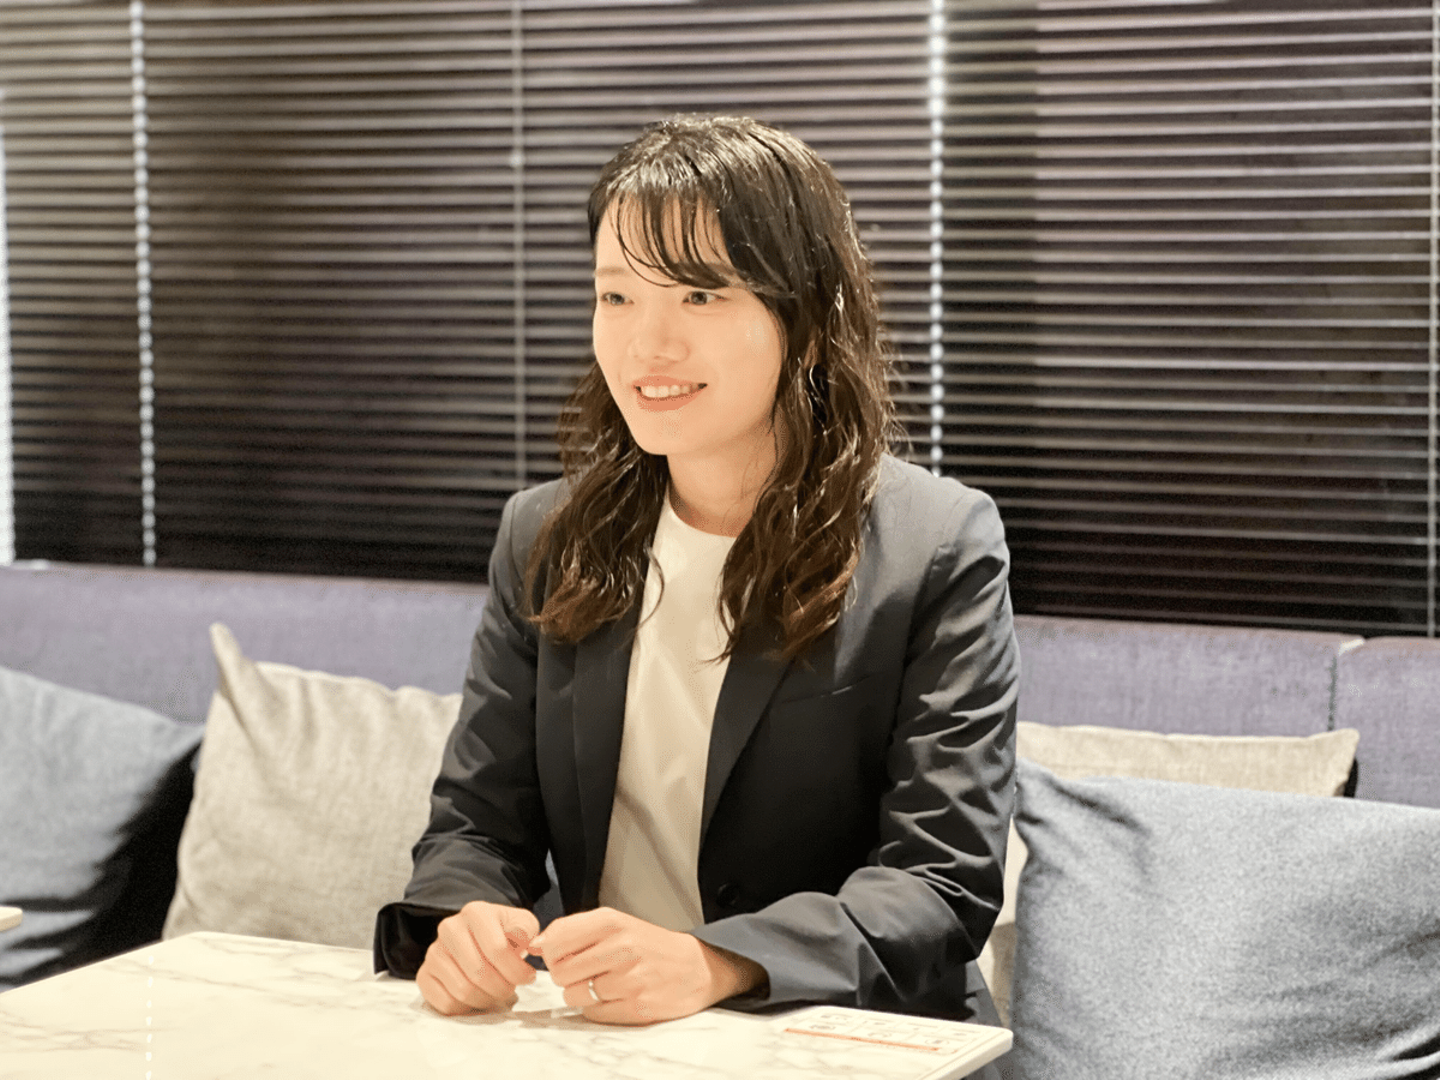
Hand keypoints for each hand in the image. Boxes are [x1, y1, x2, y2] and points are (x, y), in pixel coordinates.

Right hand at [416, 900, 539, 1014]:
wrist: (478, 938)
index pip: (497, 949)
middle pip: (479, 973)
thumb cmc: (504, 934)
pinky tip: (477, 996)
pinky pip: (446, 1003)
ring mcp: (433, 952)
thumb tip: (528, 945)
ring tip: (497, 992)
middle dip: (503, 988)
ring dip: (486, 999)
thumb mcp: (523, 924)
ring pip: (463, 991)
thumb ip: (527, 931)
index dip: (517, 970)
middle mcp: (449, 928)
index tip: (528, 977)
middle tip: (511, 988)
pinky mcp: (424, 975)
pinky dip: (466, 1007)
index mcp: (475, 912)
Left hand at [527, 907, 766, 1025]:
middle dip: (567, 975)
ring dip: (582, 994)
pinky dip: (598, 1008)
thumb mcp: (615, 923)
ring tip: (604, 984)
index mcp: (611, 922)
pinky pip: (593, 1014)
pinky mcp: (636, 1007)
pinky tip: (615, 997)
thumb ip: (574, 930)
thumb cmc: (649, 944)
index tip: (562, 954)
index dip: (550, 952)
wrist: (695, 967)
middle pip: (560, 972)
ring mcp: (629, 979)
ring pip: (574, 996)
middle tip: (586, 971)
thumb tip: (534, 945)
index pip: (555, 940)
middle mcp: (620, 947)